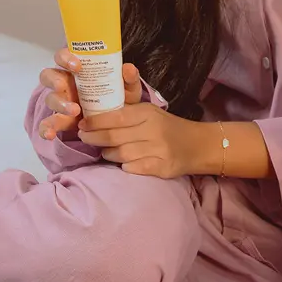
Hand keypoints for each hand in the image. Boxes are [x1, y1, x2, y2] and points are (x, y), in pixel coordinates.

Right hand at [38, 51, 142, 139]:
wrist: (122, 123)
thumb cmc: (120, 98)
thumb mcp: (128, 88)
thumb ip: (130, 79)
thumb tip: (128, 68)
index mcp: (78, 71)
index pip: (63, 57)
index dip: (65, 58)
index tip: (76, 65)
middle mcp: (66, 84)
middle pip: (49, 76)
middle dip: (54, 80)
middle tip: (63, 85)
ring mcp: (61, 102)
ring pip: (50, 99)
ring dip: (59, 104)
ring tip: (75, 111)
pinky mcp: (61, 120)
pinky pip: (47, 123)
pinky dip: (46, 128)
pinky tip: (51, 134)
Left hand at [77, 102, 204, 178]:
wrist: (199, 145)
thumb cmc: (168, 127)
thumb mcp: (151, 113)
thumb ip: (127, 114)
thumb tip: (93, 119)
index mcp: (149, 113)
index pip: (116, 116)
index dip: (95, 122)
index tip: (82, 125)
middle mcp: (153, 130)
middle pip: (114, 137)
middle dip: (94, 138)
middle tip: (85, 138)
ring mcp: (159, 149)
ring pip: (121, 154)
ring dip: (109, 154)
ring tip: (107, 152)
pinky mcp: (163, 166)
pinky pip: (133, 168)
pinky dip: (125, 166)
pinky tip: (125, 163)